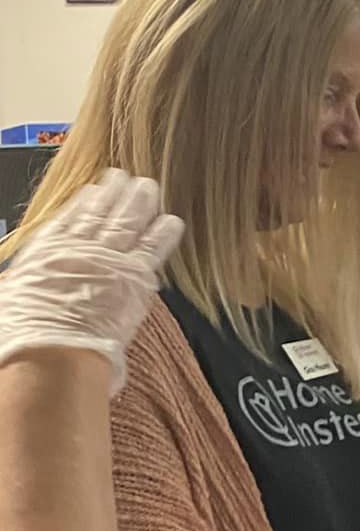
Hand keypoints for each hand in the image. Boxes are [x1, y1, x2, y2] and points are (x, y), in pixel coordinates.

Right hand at [0, 170, 182, 393]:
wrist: (52, 351)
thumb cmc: (25, 334)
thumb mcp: (12, 299)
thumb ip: (27, 284)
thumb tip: (20, 291)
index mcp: (47, 250)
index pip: (69, 218)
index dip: (84, 202)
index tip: (94, 190)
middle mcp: (80, 247)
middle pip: (102, 212)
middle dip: (116, 192)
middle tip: (127, 178)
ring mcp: (110, 259)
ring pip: (128, 221)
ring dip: (141, 202)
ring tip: (149, 187)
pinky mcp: (135, 277)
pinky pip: (153, 247)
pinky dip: (163, 233)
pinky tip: (172, 221)